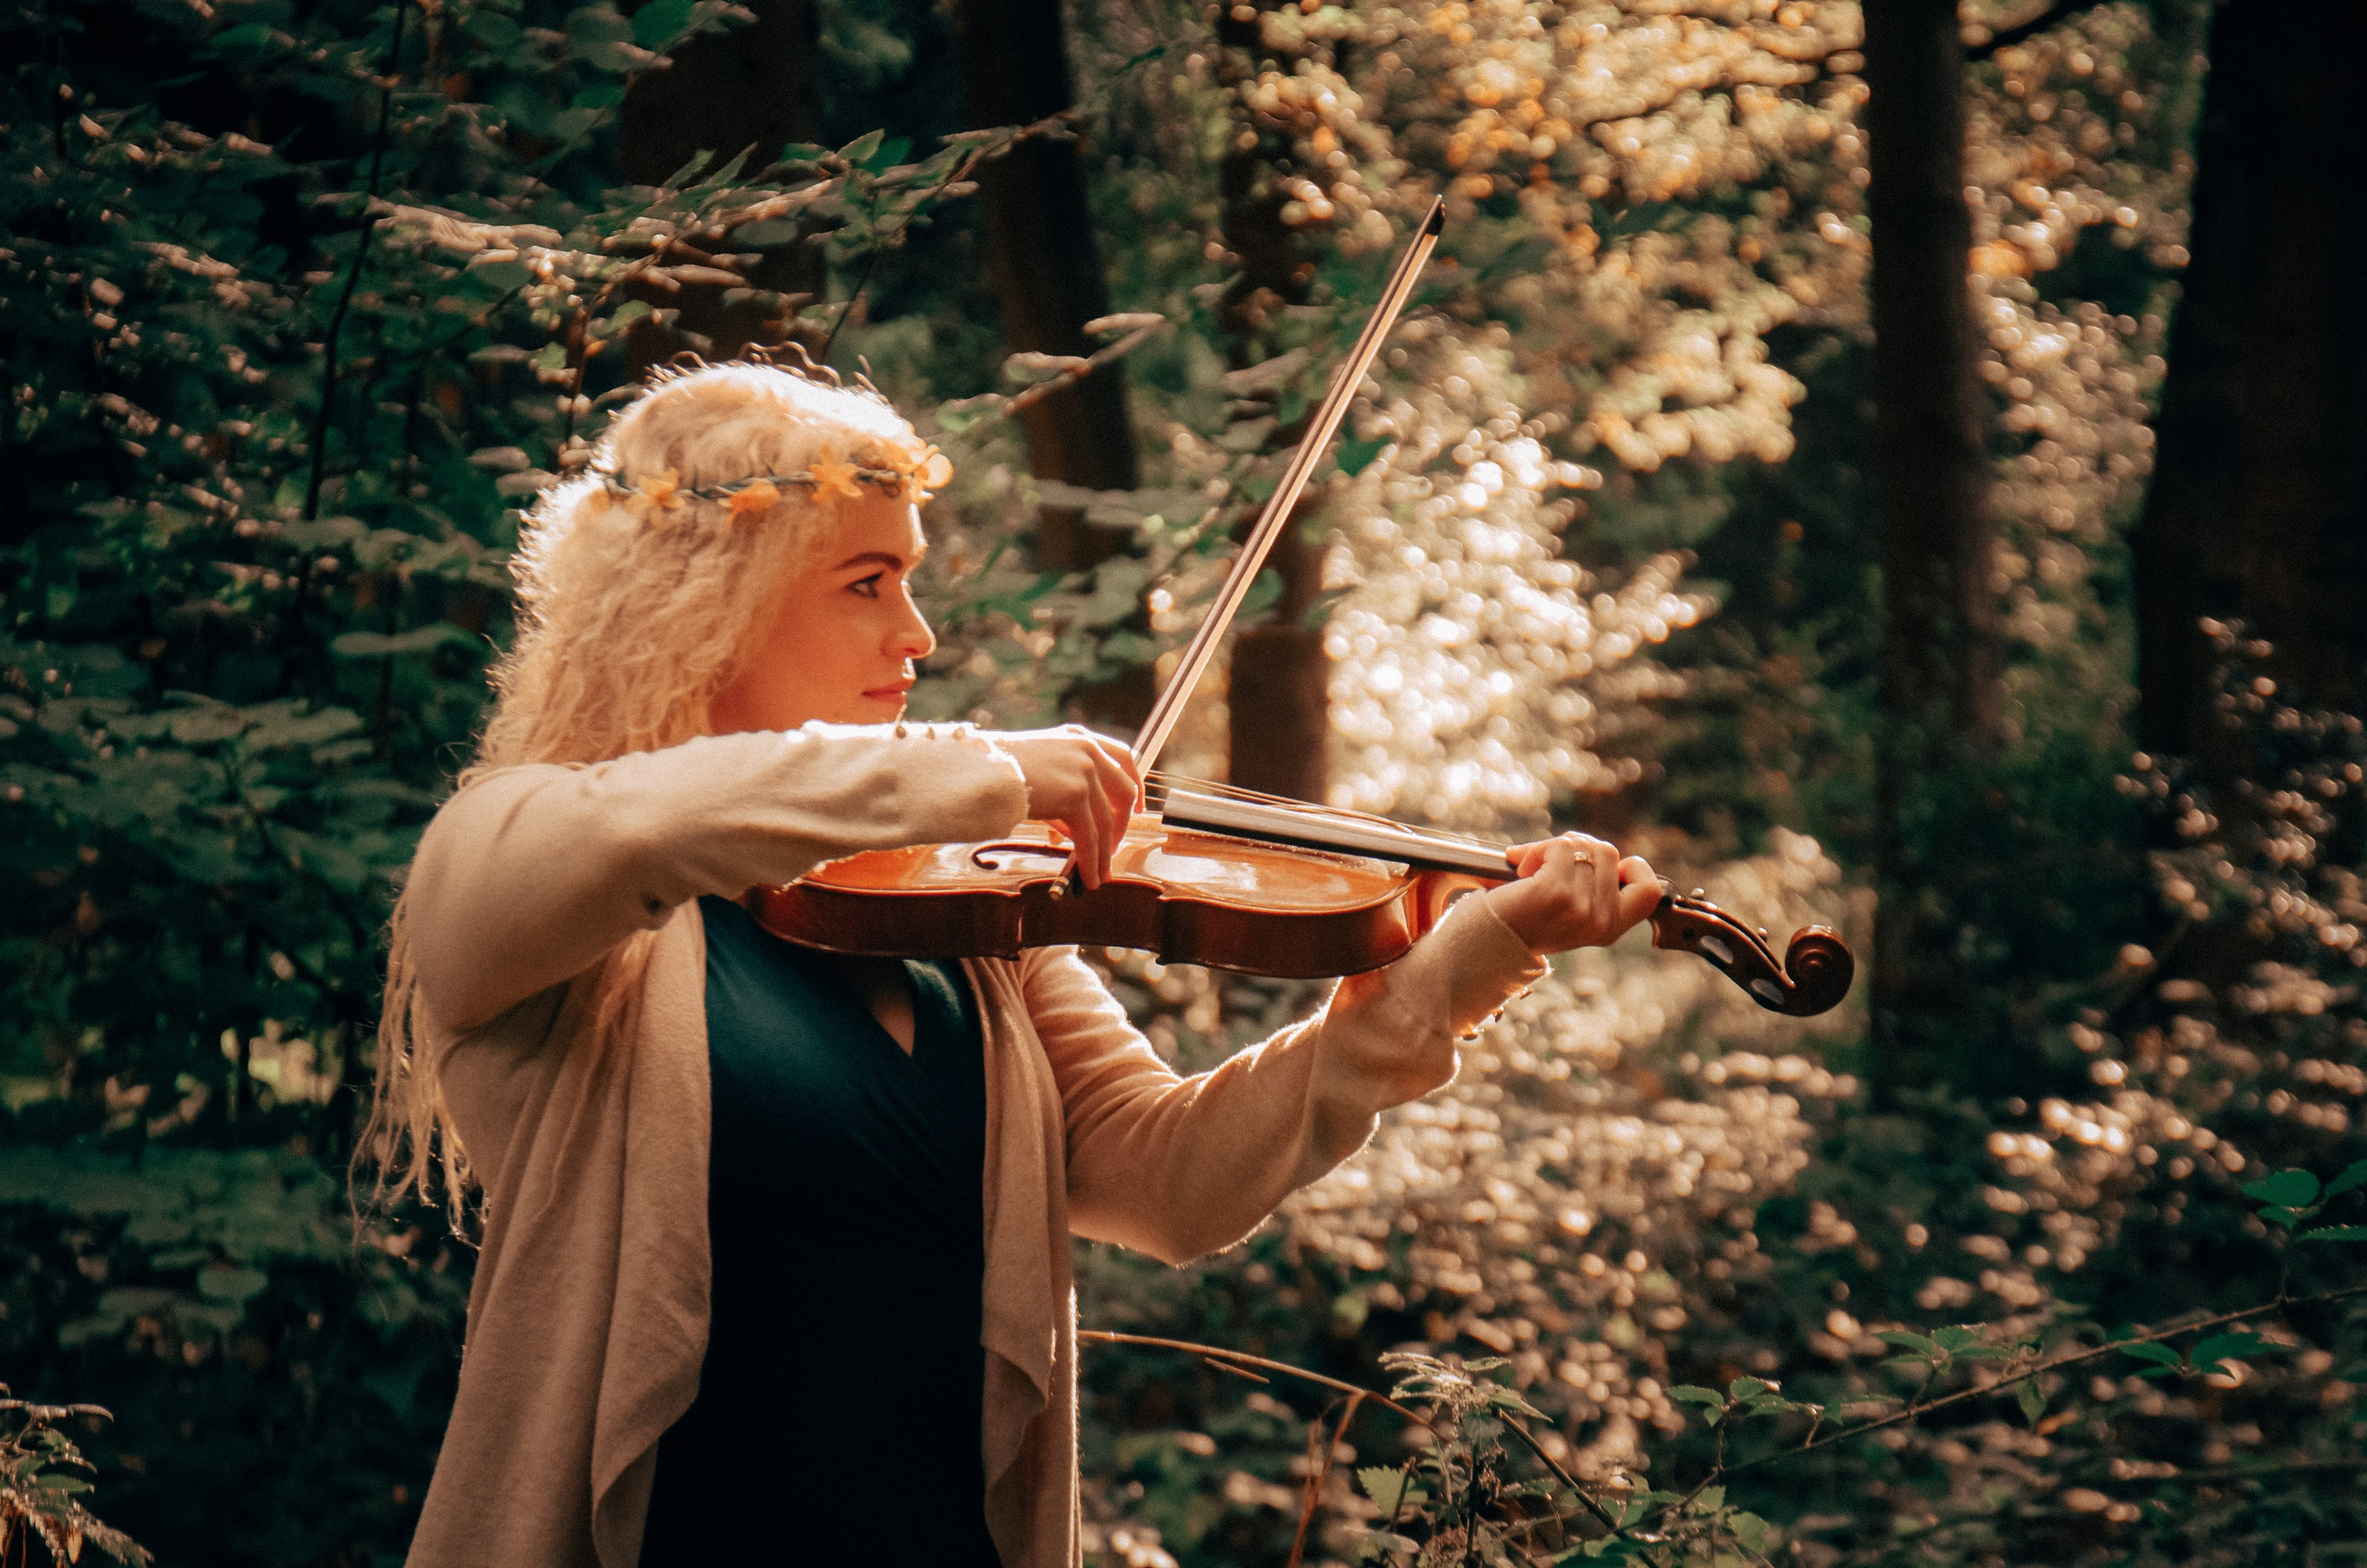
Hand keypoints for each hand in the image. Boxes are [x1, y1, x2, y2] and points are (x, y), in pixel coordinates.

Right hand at [1002, 726, 1141, 888]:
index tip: (1137, 808)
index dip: (1135, 785)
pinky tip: (1089, 876)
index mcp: (1079, 736)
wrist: (978, 771)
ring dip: (1104, 853)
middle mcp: (1087, 749)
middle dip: (1122, 826)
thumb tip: (1074, 831)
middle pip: (1123, 792)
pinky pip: (1089, 836)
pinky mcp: (1075, 794)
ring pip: (1105, 821)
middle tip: (1114, 849)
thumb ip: (1064, 791)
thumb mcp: (1040, 771)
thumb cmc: (997, 773)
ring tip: (1100, 874)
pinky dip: (1091, 860)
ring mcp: (1083, 770)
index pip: (1123, 757)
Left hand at [1482, 832, 1662, 954]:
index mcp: (1610, 928)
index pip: (1650, 891)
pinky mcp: (1556, 893)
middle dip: (1576, 846)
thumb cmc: (1523, 919)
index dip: (1634, 869)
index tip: (1606, 867)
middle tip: (1549, 863)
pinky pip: (1559, 847)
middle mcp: (1601, 921)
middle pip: (1608, 852)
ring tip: (1530, 869)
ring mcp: (1581, 908)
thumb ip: (1593, 887)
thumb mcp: (1571, 911)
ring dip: (1550, 847)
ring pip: (1582, 845)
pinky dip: (1535, 849)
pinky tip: (1520, 869)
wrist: (1485, 941)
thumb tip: (1593, 847)